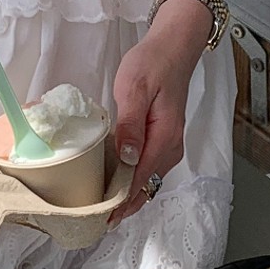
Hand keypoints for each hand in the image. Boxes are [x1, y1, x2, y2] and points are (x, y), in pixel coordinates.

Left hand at [108, 3, 207, 225]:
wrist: (173, 47)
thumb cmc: (153, 63)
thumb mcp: (135, 89)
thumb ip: (130, 125)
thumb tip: (127, 159)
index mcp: (165, 138)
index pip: (141, 180)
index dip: (121, 202)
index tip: (102, 218)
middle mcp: (171, 147)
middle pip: (146, 186)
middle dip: (123, 206)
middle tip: (95, 221)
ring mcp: (168, 145)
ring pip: (147, 180)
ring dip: (127, 196)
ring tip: (101, 208)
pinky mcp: (162, 139)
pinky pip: (147, 168)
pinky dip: (132, 181)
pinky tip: (114, 184)